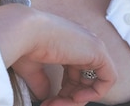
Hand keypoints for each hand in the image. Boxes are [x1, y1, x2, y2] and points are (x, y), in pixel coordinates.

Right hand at [0, 4, 116, 103]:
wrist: (22, 31)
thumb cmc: (22, 44)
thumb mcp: (32, 67)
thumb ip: (42, 81)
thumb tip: (45, 97)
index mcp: (67, 40)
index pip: (73, 72)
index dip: (63, 90)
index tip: (47, 101)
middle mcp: (81, 41)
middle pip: (83, 79)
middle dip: (68, 97)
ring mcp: (91, 45)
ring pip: (93, 82)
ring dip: (76, 99)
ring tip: (57, 105)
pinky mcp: (98, 51)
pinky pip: (107, 78)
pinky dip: (95, 93)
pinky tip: (76, 98)